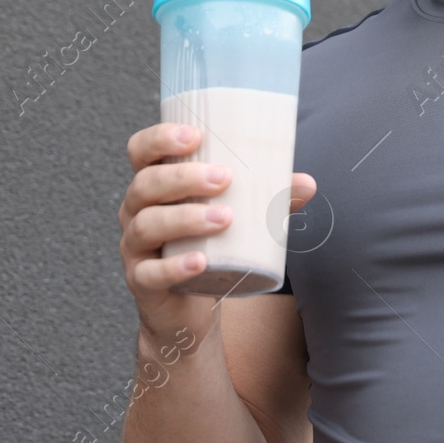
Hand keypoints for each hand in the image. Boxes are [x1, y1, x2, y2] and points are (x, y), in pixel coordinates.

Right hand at [120, 122, 316, 349]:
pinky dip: (175, 266)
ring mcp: (135, 248)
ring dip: (185, 218)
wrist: (190, 307)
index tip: (195, 135)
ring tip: (224, 218)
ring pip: (147, 225)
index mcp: (154, 185)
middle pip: (145, 184)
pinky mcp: (142, 283)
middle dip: (183, 177)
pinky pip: (150, 273)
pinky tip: (200, 261)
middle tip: (224, 178)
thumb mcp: (236, 216)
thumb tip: (308, 183)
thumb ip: (269, 198)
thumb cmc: (210, 246)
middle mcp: (136, 212)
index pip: (140, 151)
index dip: (159, 138)